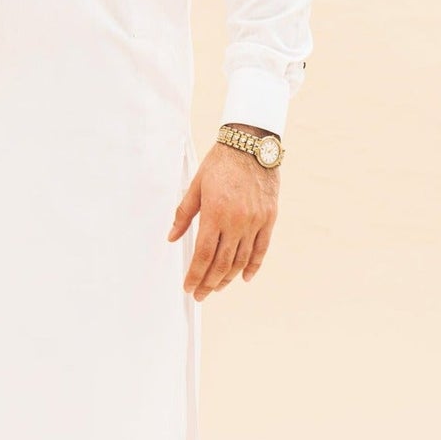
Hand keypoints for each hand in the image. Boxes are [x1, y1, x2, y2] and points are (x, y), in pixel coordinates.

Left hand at [167, 138, 279, 299]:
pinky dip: (253, 266)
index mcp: (215, 213)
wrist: (251, 145)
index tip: (189, 287)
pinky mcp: (268, 218)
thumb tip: (171, 237)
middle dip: (209, 282)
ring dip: (228, 277)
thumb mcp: (196, 186)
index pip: (203, 254)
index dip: (195, 275)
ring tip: (218, 287)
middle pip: (222, 262)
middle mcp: (236, 221)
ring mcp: (255, 221)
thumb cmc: (221, 163)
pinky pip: (261, 248)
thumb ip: (184, 214)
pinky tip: (244, 277)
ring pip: (241, 259)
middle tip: (200, 294)